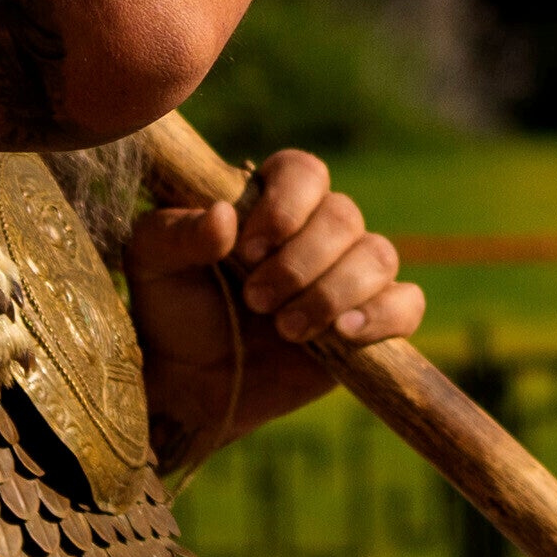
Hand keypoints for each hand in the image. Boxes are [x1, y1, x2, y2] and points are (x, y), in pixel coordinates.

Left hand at [126, 145, 421, 459]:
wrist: (190, 386)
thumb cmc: (171, 312)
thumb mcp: (150, 264)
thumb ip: (176, 233)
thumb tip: (225, 217)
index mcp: (270, 202)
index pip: (304, 171)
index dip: (287, 204)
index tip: (249, 248)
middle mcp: (317, 230)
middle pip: (344, 216)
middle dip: (301, 262)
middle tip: (256, 301)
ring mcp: (349, 275)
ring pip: (379, 255)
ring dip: (333, 292)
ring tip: (286, 329)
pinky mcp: (372, 322)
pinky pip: (406, 303)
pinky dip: (382, 315)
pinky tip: (342, 334)